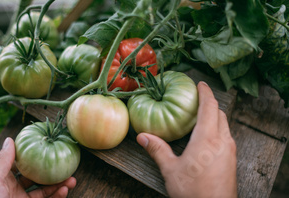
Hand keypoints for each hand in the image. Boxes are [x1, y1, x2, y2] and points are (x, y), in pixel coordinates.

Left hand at [0, 137, 76, 197]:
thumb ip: (2, 162)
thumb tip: (10, 139)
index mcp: (0, 180)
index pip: (17, 163)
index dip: (30, 154)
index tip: (44, 145)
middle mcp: (12, 190)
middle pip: (34, 176)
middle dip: (49, 170)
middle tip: (65, 163)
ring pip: (44, 191)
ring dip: (58, 184)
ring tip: (72, 179)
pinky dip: (57, 196)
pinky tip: (65, 190)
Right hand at [136, 81, 236, 197]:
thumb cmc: (193, 192)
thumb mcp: (171, 170)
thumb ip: (157, 150)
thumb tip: (142, 136)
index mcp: (208, 139)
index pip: (210, 107)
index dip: (205, 92)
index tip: (200, 83)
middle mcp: (223, 141)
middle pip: (220, 114)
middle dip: (210, 104)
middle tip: (197, 99)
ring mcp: (229, 152)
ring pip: (225, 126)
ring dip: (214, 117)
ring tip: (200, 117)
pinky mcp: (231, 161)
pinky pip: (226, 137)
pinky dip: (217, 130)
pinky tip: (205, 139)